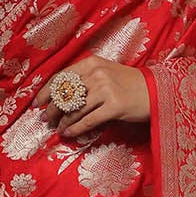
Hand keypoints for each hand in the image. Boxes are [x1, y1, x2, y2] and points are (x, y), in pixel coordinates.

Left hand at [34, 56, 150, 138]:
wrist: (157, 91)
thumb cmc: (130, 84)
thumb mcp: (107, 73)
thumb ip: (86, 79)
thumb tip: (62, 96)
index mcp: (92, 63)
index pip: (62, 77)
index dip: (47, 92)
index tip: (38, 103)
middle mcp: (97, 74)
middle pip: (66, 95)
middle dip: (52, 109)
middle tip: (45, 119)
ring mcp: (106, 90)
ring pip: (75, 110)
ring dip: (63, 122)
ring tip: (57, 129)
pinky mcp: (114, 107)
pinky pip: (88, 121)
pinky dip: (75, 129)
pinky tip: (68, 133)